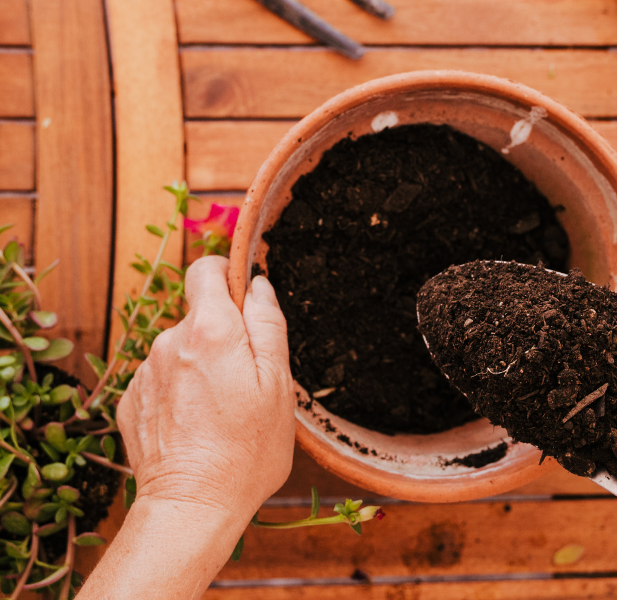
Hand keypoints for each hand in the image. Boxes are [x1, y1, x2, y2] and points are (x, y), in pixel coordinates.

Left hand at [117, 255, 294, 521]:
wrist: (192, 506)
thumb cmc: (247, 450)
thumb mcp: (279, 384)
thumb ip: (268, 325)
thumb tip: (259, 286)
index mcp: (210, 331)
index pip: (207, 270)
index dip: (228, 275)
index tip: (245, 297)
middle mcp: (170, 342)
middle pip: (199, 316)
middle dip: (224, 336)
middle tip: (247, 381)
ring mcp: (146, 371)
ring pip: (182, 350)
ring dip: (201, 366)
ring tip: (222, 410)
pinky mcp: (132, 400)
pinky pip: (163, 378)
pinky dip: (180, 391)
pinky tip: (196, 424)